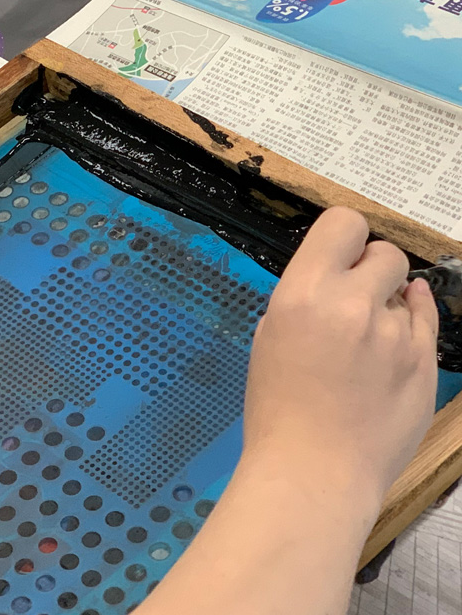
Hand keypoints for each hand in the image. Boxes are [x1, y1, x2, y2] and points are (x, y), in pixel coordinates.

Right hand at [243, 207, 437, 511]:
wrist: (313, 471)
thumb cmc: (276, 407)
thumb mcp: (269, 336)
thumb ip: (302, 300)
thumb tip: (330, 284)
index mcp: (305, 292)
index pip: (343, 223)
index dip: (344, 236)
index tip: (339, 256)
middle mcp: (353, 303)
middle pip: (385, 252)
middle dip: (371, 268)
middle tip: (356, 295)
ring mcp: (396, 334)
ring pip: (404, 292)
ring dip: (387, 304)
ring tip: (369, 338)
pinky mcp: (426, 363)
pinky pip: (426, 320)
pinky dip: (411, 321)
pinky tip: (396, 333)